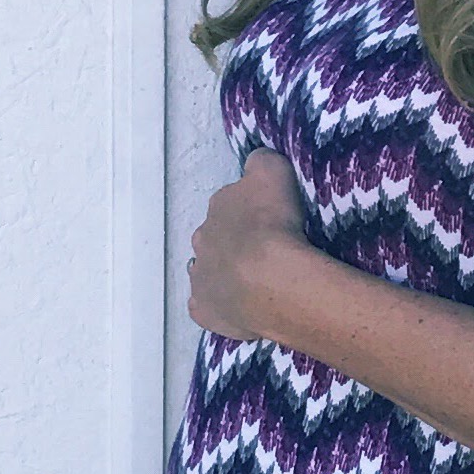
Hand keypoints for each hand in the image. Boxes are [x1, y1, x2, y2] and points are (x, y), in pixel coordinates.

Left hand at [187, 149, 308, 342]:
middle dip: (234, 243)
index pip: (231, 203)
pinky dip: (219, 306)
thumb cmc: (274, 223)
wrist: (272, 279)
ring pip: (208, 271)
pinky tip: (239, 307)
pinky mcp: (204, 311)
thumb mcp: (273, 171)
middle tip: (265, 253)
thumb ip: (261, 162)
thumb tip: (255, 163)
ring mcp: (199, 278)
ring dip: (225, 273)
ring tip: (255, 281)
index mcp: (218, 207)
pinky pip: (206, 306)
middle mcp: (201, 240)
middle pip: (216, 237)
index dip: (252, 211)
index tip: (271, 220)